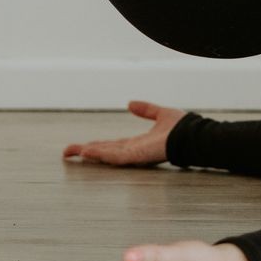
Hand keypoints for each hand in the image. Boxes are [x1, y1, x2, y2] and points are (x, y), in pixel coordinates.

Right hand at [62, 99, 187, 166]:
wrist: (194, 136)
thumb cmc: (183, 128)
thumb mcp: (160, 114)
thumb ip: (146, 110)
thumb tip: (130, 104)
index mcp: (138, 143)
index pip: (112, 145)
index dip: (96, 145)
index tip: (82, 147)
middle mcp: (134, 151)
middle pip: (104, 152)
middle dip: (85, 152)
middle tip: (66, 153)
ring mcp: (135, 155)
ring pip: (106, 155)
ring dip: (88, 153)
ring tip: (71, 153)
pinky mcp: (138, 156)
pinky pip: (115, 156)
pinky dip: (100, 154)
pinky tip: (87, 152)